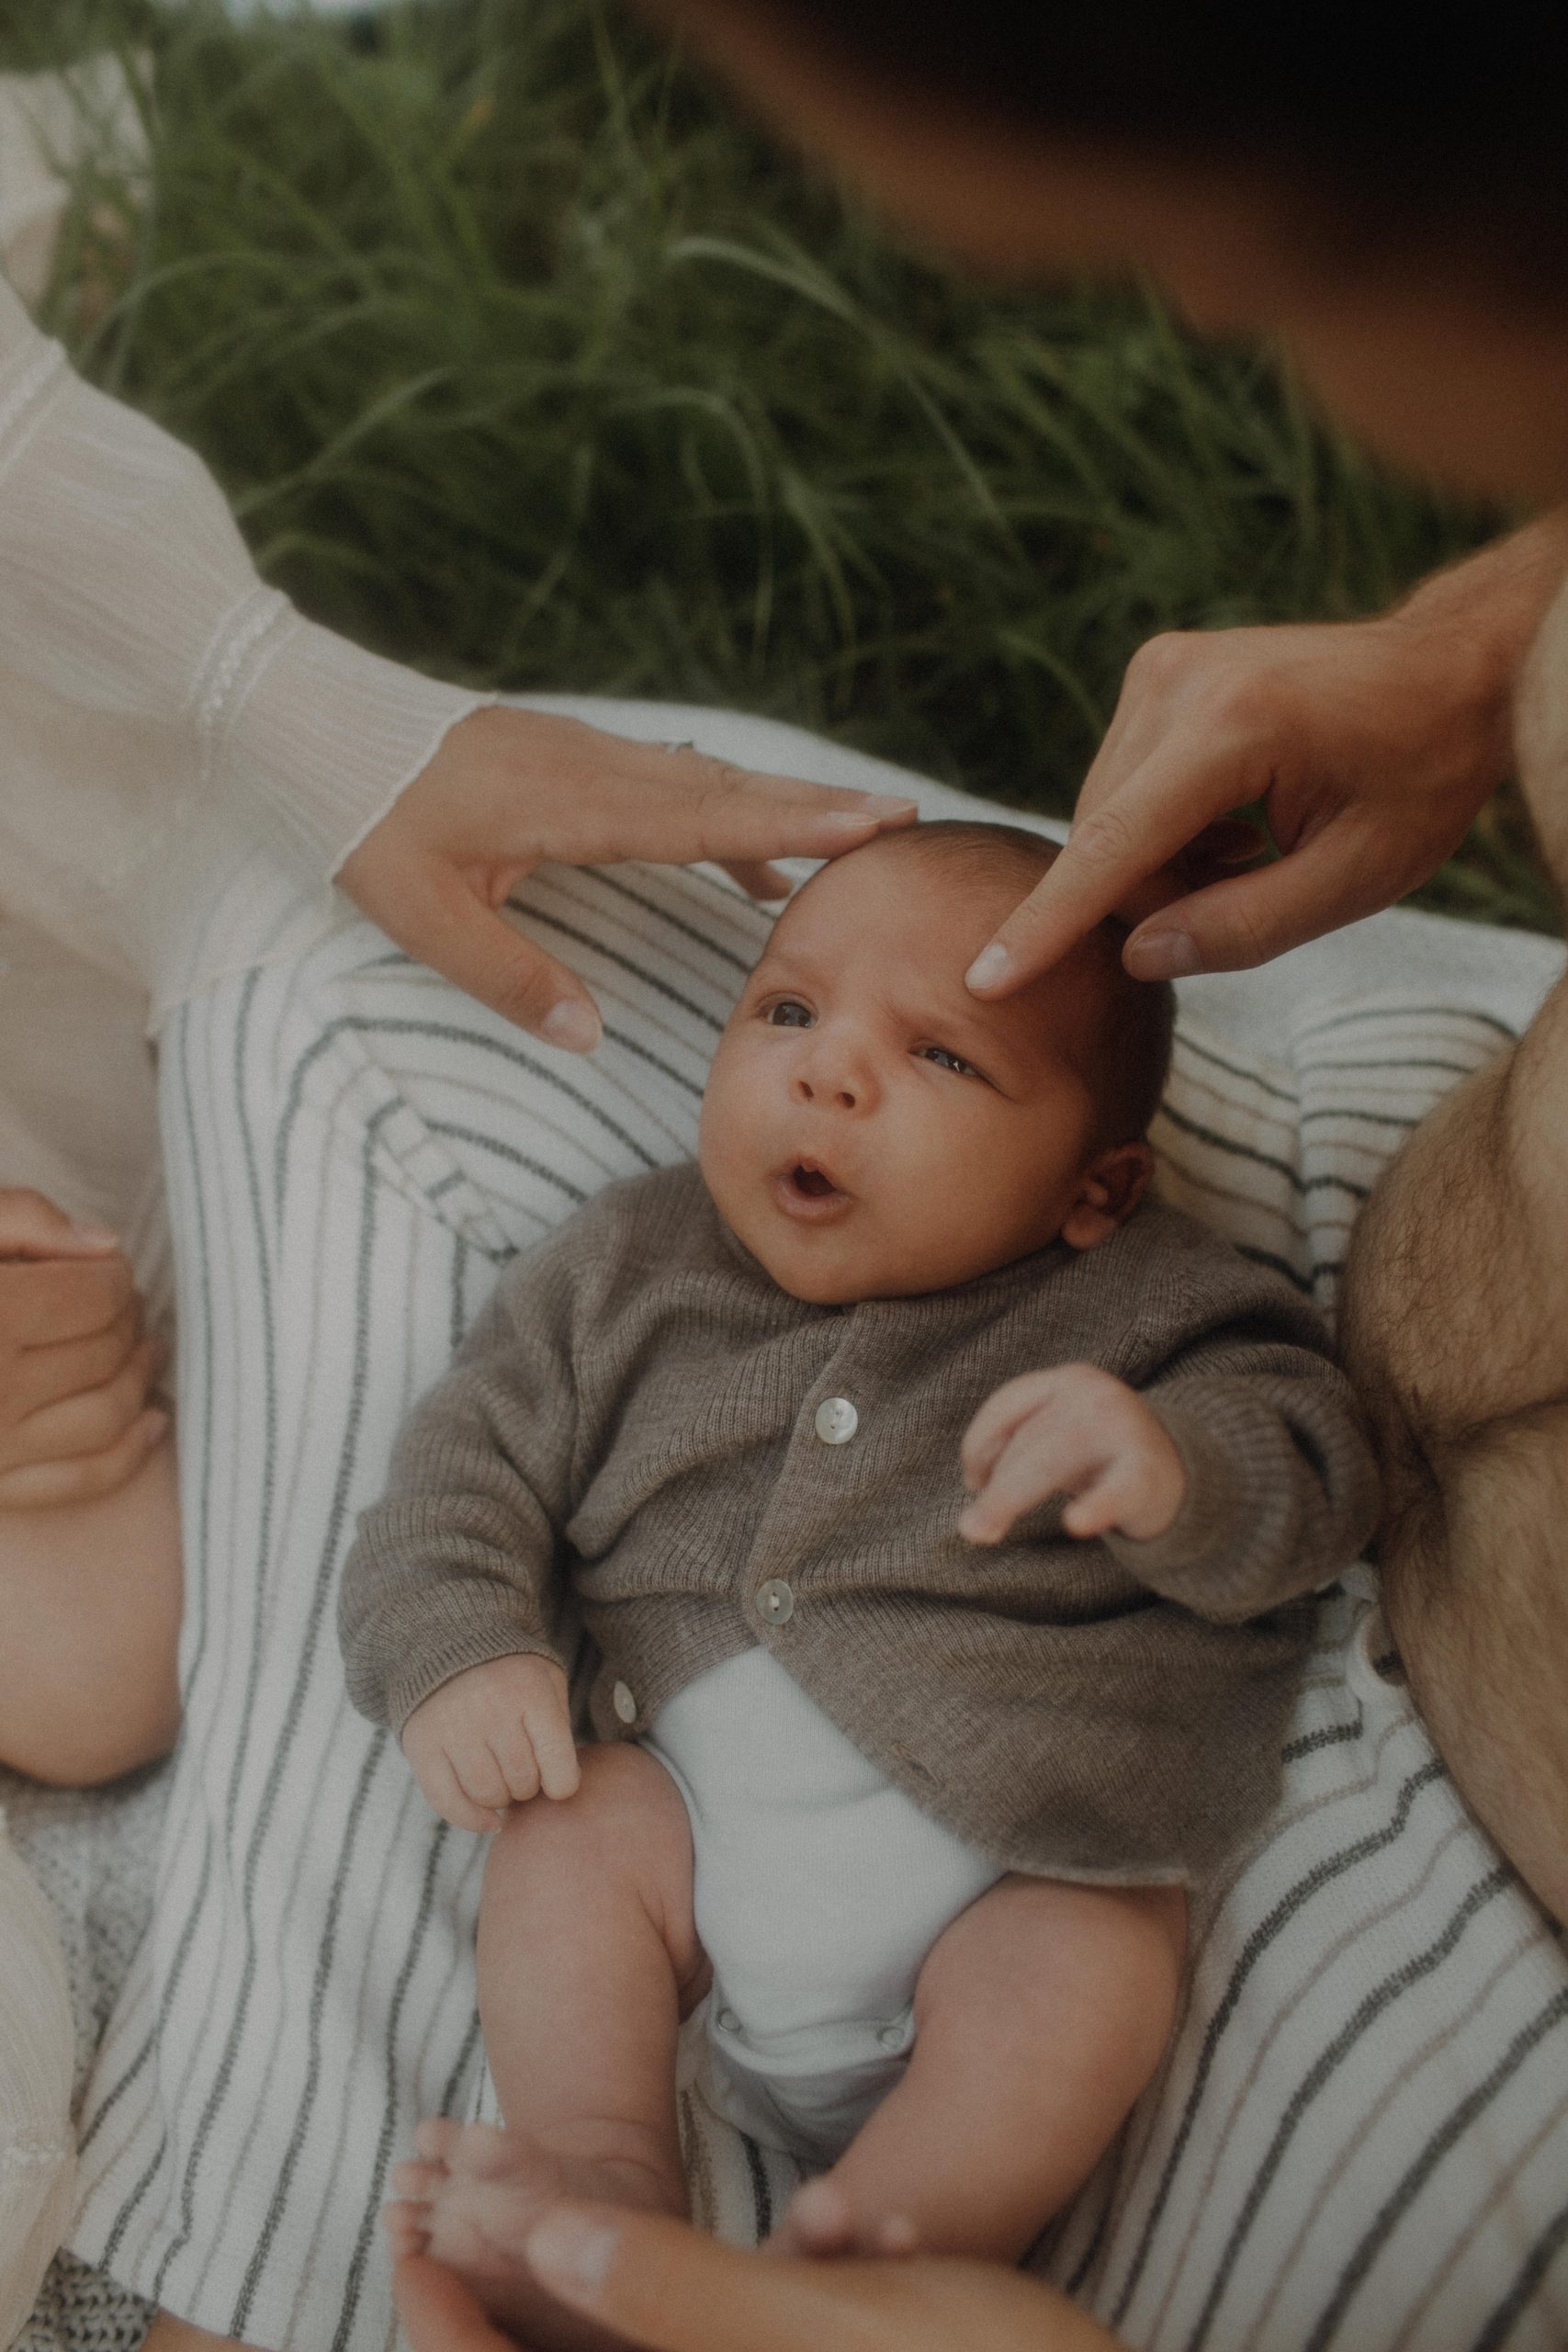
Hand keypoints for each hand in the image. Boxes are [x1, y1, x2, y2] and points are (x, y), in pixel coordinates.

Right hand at [0, 1189, 167, 1509]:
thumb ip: (20, 1219)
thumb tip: (103, 1246)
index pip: (96, 1293)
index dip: (112, 1274)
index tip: (100, 1266)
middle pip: (106, 1350)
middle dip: (128, 1320)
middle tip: (121, 1302)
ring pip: (108, 1414)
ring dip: (141, 1378)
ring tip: (147, 1349)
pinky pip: (82, 1480)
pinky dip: (131, 1451)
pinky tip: (153, 1420)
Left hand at [337, 708, 917, 1043]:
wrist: (309, 719)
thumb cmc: (362, 818)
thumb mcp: (421, 913)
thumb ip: (509, 977)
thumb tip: (590, 1037)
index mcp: (571, 804)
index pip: (706, 818)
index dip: (794, 825)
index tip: (872, 827)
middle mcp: (593, 767)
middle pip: (726, 788)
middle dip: (817, 807)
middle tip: (904, 819)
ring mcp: (582, 752)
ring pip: (702, 779)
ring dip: (776, 805)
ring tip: (850, 834)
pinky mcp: (567, 753)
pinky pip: (666, 780)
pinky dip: (721, 808)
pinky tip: (743, 846)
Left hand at [395, 2205, 1123, 2351]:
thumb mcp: (815, 2328)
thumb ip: (673, 2295)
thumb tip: (546, 2251)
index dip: (445, 2319)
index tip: (404, 2228)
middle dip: (484, 2286)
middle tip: (432, 2188)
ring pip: (598, 2343)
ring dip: (537, 2277)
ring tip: (487, 2189)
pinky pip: (656, 2335)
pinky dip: (606, 2284)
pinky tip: (590, 2226)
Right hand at [401, 1652, 580, 1831]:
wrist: (449, 1644)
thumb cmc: (512, 1675)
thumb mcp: (548, 1682)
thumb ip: (560, 1731)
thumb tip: (561, 1790)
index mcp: (530, 1692)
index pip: (558, 1765)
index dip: (563, 1785)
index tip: (558, 1781)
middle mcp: (491, 1710)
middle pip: (522, 1783)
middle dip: (529, 1786)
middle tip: (524, 1770)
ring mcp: (453, 1729)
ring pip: (488, 1795)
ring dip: (501, 1799)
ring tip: (503, 1778)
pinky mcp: (421, 1745)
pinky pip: (447, 1802)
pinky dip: (470, 1819)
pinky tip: (487, 1819)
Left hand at [959, 1366, 1184, 1545]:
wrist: (1180, 1471)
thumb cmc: (1101, 1455)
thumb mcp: (1059, 1434)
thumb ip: (1016, 1448)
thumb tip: (972, 1494)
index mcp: (1070, 1379)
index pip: (1008, 1404)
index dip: (979, 1443)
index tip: (973, 1481)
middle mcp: (1097, 1395)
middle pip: (1028, 1439)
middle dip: (994, 1486)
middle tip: (971, 1528)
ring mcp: (1124, 1430)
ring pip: (1052, 1463)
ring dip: (1010, 1499)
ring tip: (986, 1532)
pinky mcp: (1147, 1472)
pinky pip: (1116, 1491)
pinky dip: (1096, 1507)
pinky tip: (1076, 1523)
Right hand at [964, 608, 1510, 993]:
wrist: (1449, 669)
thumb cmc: (1421, 775)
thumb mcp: (1359, 877)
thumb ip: (1245, 928)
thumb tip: (1136, 955)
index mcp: (1235, 726)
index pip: (1115, 845)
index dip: (1049, 924)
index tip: (983, 979)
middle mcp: (1179, 680)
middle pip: (1105, 836)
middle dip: (1151, 896)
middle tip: (1245, 894)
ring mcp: (1162, 665)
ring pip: (1104, 815)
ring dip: (1157, 862)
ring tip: (1248, 852)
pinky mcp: (1157, 668)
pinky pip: (1120, 783)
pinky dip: (1159, 827)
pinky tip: (1231, 826)